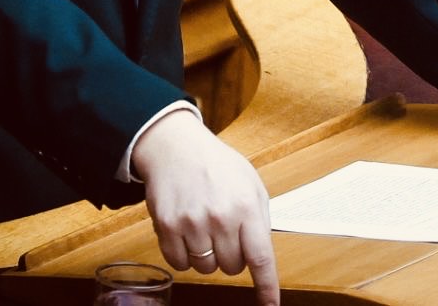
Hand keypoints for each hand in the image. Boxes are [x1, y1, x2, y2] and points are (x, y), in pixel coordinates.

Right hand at [131, 109, 279, 304]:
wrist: (176, 147)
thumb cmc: (217, 165)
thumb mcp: (251, 182)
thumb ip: (260, 218)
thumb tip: (263, 255)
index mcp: (246, 206)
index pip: (261, 258)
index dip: (267, 286)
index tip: (271, 305)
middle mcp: (220, 217)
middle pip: (231, 268)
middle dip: (232, 257)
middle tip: (225, 233)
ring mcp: (191, 223)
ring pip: (206, 268)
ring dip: (208, 256)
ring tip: (204, 228)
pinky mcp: (166, 227)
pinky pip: (180, 264)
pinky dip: (185, 256)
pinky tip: (187, 232)